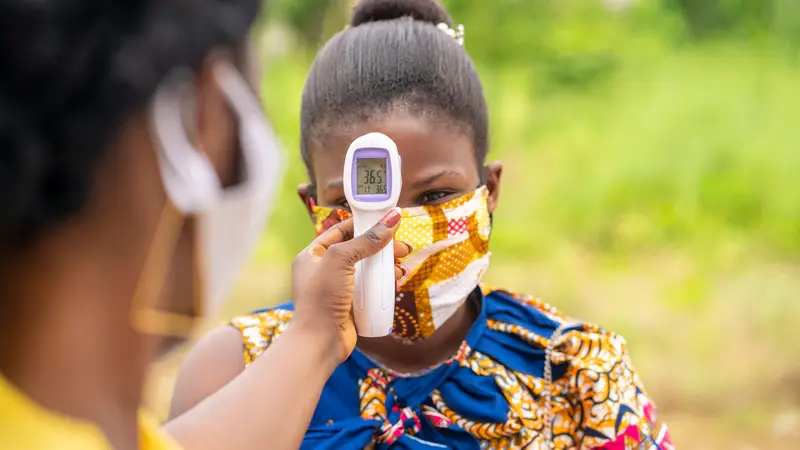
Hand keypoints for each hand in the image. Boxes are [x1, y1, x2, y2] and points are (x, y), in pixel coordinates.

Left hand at [290, 208, 410, 364]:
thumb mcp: (341, 260)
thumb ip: (366, 240)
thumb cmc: (322, 298)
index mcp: (312, 255)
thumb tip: (391, 220)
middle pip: (359, 250)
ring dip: (386, 266)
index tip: (386, 220)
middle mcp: (324, 270)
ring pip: (367, 270)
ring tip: (402, 267)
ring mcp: (338, 289)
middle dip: (381, 247)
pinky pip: (370, 289)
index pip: (341, 231)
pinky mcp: (350, 305)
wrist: (319, 342)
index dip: (363, 223)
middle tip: (402, 247)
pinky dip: (384, 284)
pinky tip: (396, 282)